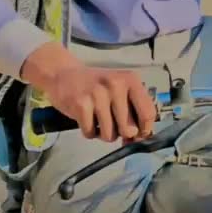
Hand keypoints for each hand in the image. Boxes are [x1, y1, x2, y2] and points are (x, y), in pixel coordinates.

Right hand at [21, 43, 155, 142]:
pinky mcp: (81, 104)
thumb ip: (133, 111)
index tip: (138, 133)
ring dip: (102, 133)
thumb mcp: (119, 90)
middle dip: (121, 133)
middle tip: (112, 122)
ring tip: (97, 118)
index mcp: (130, 80)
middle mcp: (116, 84)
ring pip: (109, 135)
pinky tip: (85, 118)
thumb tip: (139, 138)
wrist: (64, 74)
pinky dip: (88, 131)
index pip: (148, 113)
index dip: (144, 130)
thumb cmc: (96, 86)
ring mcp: (98, 94)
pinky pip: (91, 133)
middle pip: (129, 129)